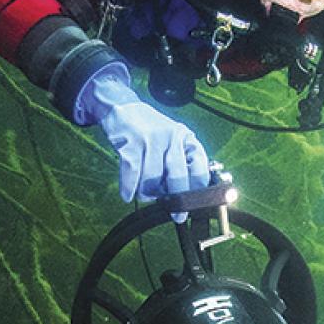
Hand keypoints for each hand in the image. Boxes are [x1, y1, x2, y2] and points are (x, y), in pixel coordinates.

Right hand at [79, 71, 212, 211]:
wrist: (124, 108)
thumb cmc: (152, 130)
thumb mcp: (174, 141)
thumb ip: (183, 164)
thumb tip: (191, 197)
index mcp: (186, 139)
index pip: (200, 169)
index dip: (199, 192)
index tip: (196, 206)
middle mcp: (172, 138)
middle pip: (178, 178)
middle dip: (177, 202)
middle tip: (177, 215)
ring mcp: (151, 141)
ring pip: (152, 181)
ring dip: (147, 193)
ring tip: (144, 192)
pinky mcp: (131, 145)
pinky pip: (132, 177)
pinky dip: (129, 189)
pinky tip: (128, 194)